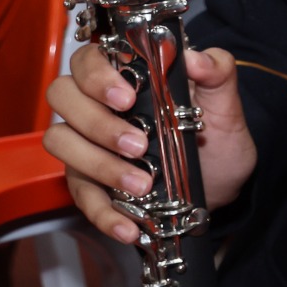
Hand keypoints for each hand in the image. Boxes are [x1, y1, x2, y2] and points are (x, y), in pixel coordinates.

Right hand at [44, 42, 255, 242]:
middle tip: (138, 144)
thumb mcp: (225, 105)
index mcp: (125, 79)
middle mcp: (97, 108)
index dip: (97, 76)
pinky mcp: (91, 184)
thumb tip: (197, 59)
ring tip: (141, 183)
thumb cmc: (216, 136)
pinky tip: (129, 227)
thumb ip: (218, 73)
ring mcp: (88, 145)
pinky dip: (104, 214)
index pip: (87, 60)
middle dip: (97, 121)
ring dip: (99, 165)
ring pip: (61, 143)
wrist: (224, 183)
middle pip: (63, 97)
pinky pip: (81, 197)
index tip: (125, 98)